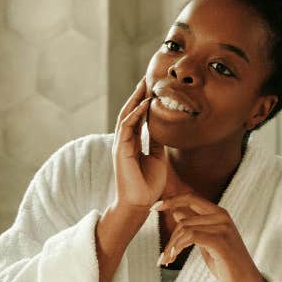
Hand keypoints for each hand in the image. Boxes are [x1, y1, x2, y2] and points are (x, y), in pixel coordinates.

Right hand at [112, 78, 169, 209]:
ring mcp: (121, 145)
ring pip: (126, 116)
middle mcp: (124, 141)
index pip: (137, 116)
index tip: (152, 87)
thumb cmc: (148, 184)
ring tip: (144, 85)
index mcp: (132, 142)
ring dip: (135, 99)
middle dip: (138, 95)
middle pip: (129, 112)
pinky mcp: (121, 150)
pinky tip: (143, 104)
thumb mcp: (157, 157)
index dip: (143, 101)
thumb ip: (156, 142)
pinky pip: (127, 128)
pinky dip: (135, 115)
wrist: (140, 204)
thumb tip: (160, 128)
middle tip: (146, 78)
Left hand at [154, 193, 265, 281]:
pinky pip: (190, 237)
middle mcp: (222, 216)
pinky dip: (177, 248)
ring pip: (184, 229)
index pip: (191, 198)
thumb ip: (194, 226)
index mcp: (219, 213)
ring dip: (171, 247)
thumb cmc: (226, 263)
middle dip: (170, 239)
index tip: (153, 207)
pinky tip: (174, 258)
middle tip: (163, 257)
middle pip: (184, 219)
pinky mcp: (220, 241)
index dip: (171, 200)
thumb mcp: (207, 242)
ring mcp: (222, 227)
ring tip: (167, 260)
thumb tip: (177, 212)